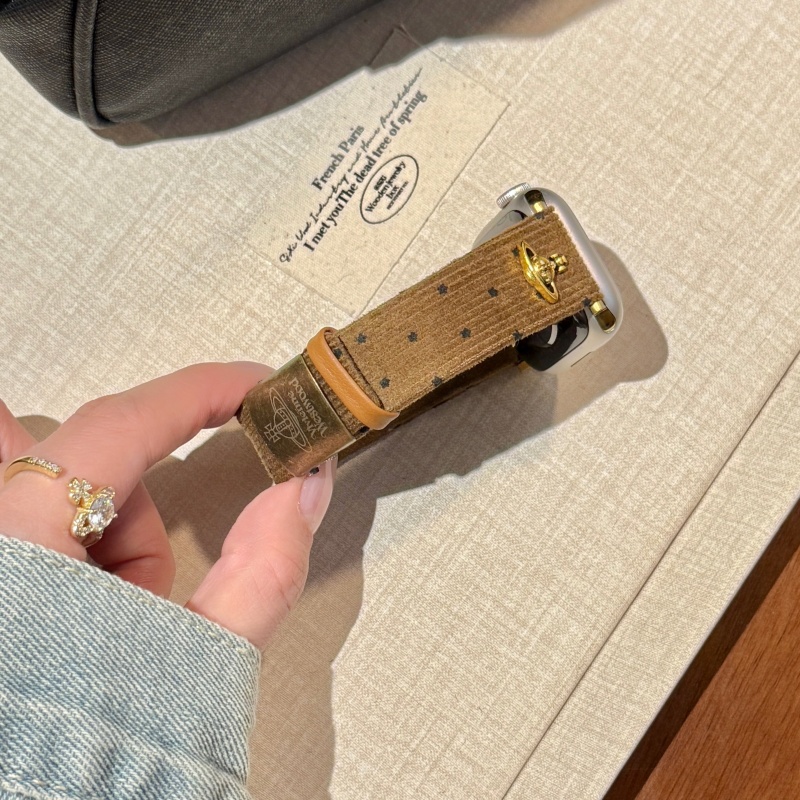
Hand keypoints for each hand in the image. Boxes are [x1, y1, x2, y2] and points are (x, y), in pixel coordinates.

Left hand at [0, 362, 335, 648]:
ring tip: (124, 613)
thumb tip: (303, 489)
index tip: (253, 388)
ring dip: (102, 533)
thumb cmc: (92, 757)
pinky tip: (86, 617)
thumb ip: (264, 568)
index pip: (123, 424)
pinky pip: (28, 524)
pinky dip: (72, 556)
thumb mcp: (198, 663)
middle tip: (147, 517)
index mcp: (22, 544)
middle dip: (114, 470)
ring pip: (43, 488)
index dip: (202, 392)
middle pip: (45, 439)